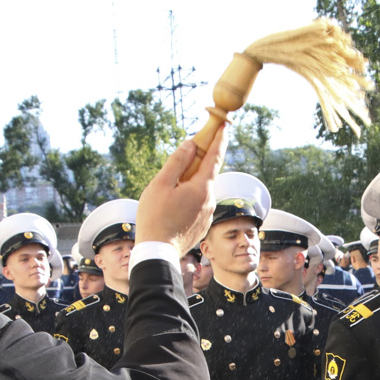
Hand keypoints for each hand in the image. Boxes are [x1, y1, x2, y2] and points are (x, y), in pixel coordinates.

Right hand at [135, 124, 227, 252]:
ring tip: (171, 186)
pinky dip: (190, 197)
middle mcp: (210, 201)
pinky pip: (198, 205)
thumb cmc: (155, 217)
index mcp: (201, 188)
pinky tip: (174, 204)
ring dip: (191, 182)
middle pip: (207, 174)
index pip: (214, 158)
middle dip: (200, 161)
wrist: (158, 251)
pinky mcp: (202, 225)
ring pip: (201, 191)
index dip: (218, 141)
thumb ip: (177, 162)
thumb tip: (191, 145)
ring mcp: (207, 215)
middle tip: (191, 150)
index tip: (223, 127)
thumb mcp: (161, 184)